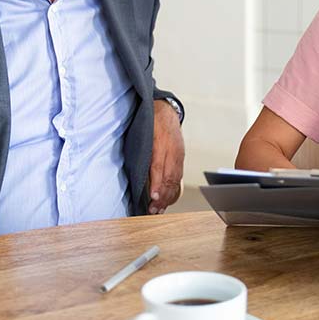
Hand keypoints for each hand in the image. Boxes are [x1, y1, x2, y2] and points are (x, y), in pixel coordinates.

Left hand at [149, 99, 185, 213]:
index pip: (160, 167)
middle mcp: (173, 151)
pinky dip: (174, 190)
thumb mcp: (143, 132)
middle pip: (169, 178)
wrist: (166, 110)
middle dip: (162, 196)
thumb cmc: (151, 121)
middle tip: (153, 209)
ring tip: (159, 209)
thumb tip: (136, 170)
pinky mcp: (181, 158)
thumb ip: (141, 150)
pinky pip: (179, 177)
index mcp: (161, 143)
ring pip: (176, 180)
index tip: (152, 196)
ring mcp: (179, 155)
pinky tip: (168, 199)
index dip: (157, 184)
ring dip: (168, 197)